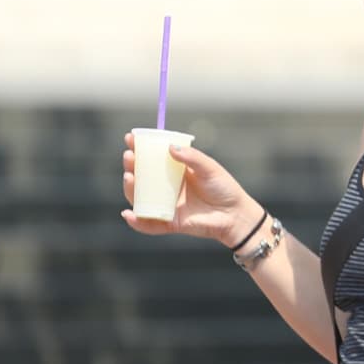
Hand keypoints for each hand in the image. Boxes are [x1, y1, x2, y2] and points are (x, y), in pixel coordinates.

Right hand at [119, 133, 262, 247]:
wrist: (235, 214)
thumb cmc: (224, 188)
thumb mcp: (209, 167)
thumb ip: (191, 157)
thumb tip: (170, 148)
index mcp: (174, 171)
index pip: (151, 158)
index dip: (139, 148)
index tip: (130, 138)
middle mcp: (166, 188)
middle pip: (141, 177)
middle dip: (131, 166)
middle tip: (129, 156)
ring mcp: (166, 205)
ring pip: (140, 199)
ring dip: (129, 189)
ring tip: (129, 177)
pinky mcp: (170, 223)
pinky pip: (149, 225)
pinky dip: (137, 222)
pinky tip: (128, 214)